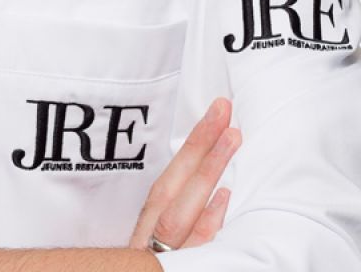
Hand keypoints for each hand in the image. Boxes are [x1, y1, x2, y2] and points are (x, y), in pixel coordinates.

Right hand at [129, 96, 240, 252]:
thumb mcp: (148, 243)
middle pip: (175, 184)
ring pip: (182, 210)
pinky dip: (206, 223)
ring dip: (207, 172)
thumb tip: (210, 191)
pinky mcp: (172, 270)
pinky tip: (223, 199)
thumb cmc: (134, 267)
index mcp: (144, 224)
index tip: (216, 112)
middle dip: (200, 145)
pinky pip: (193, 248)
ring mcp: (160, 255)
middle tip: (224, 110)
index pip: (169, 177)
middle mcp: (149, 235)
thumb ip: (170, 216)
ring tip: (232, 139)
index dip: (192, 144)